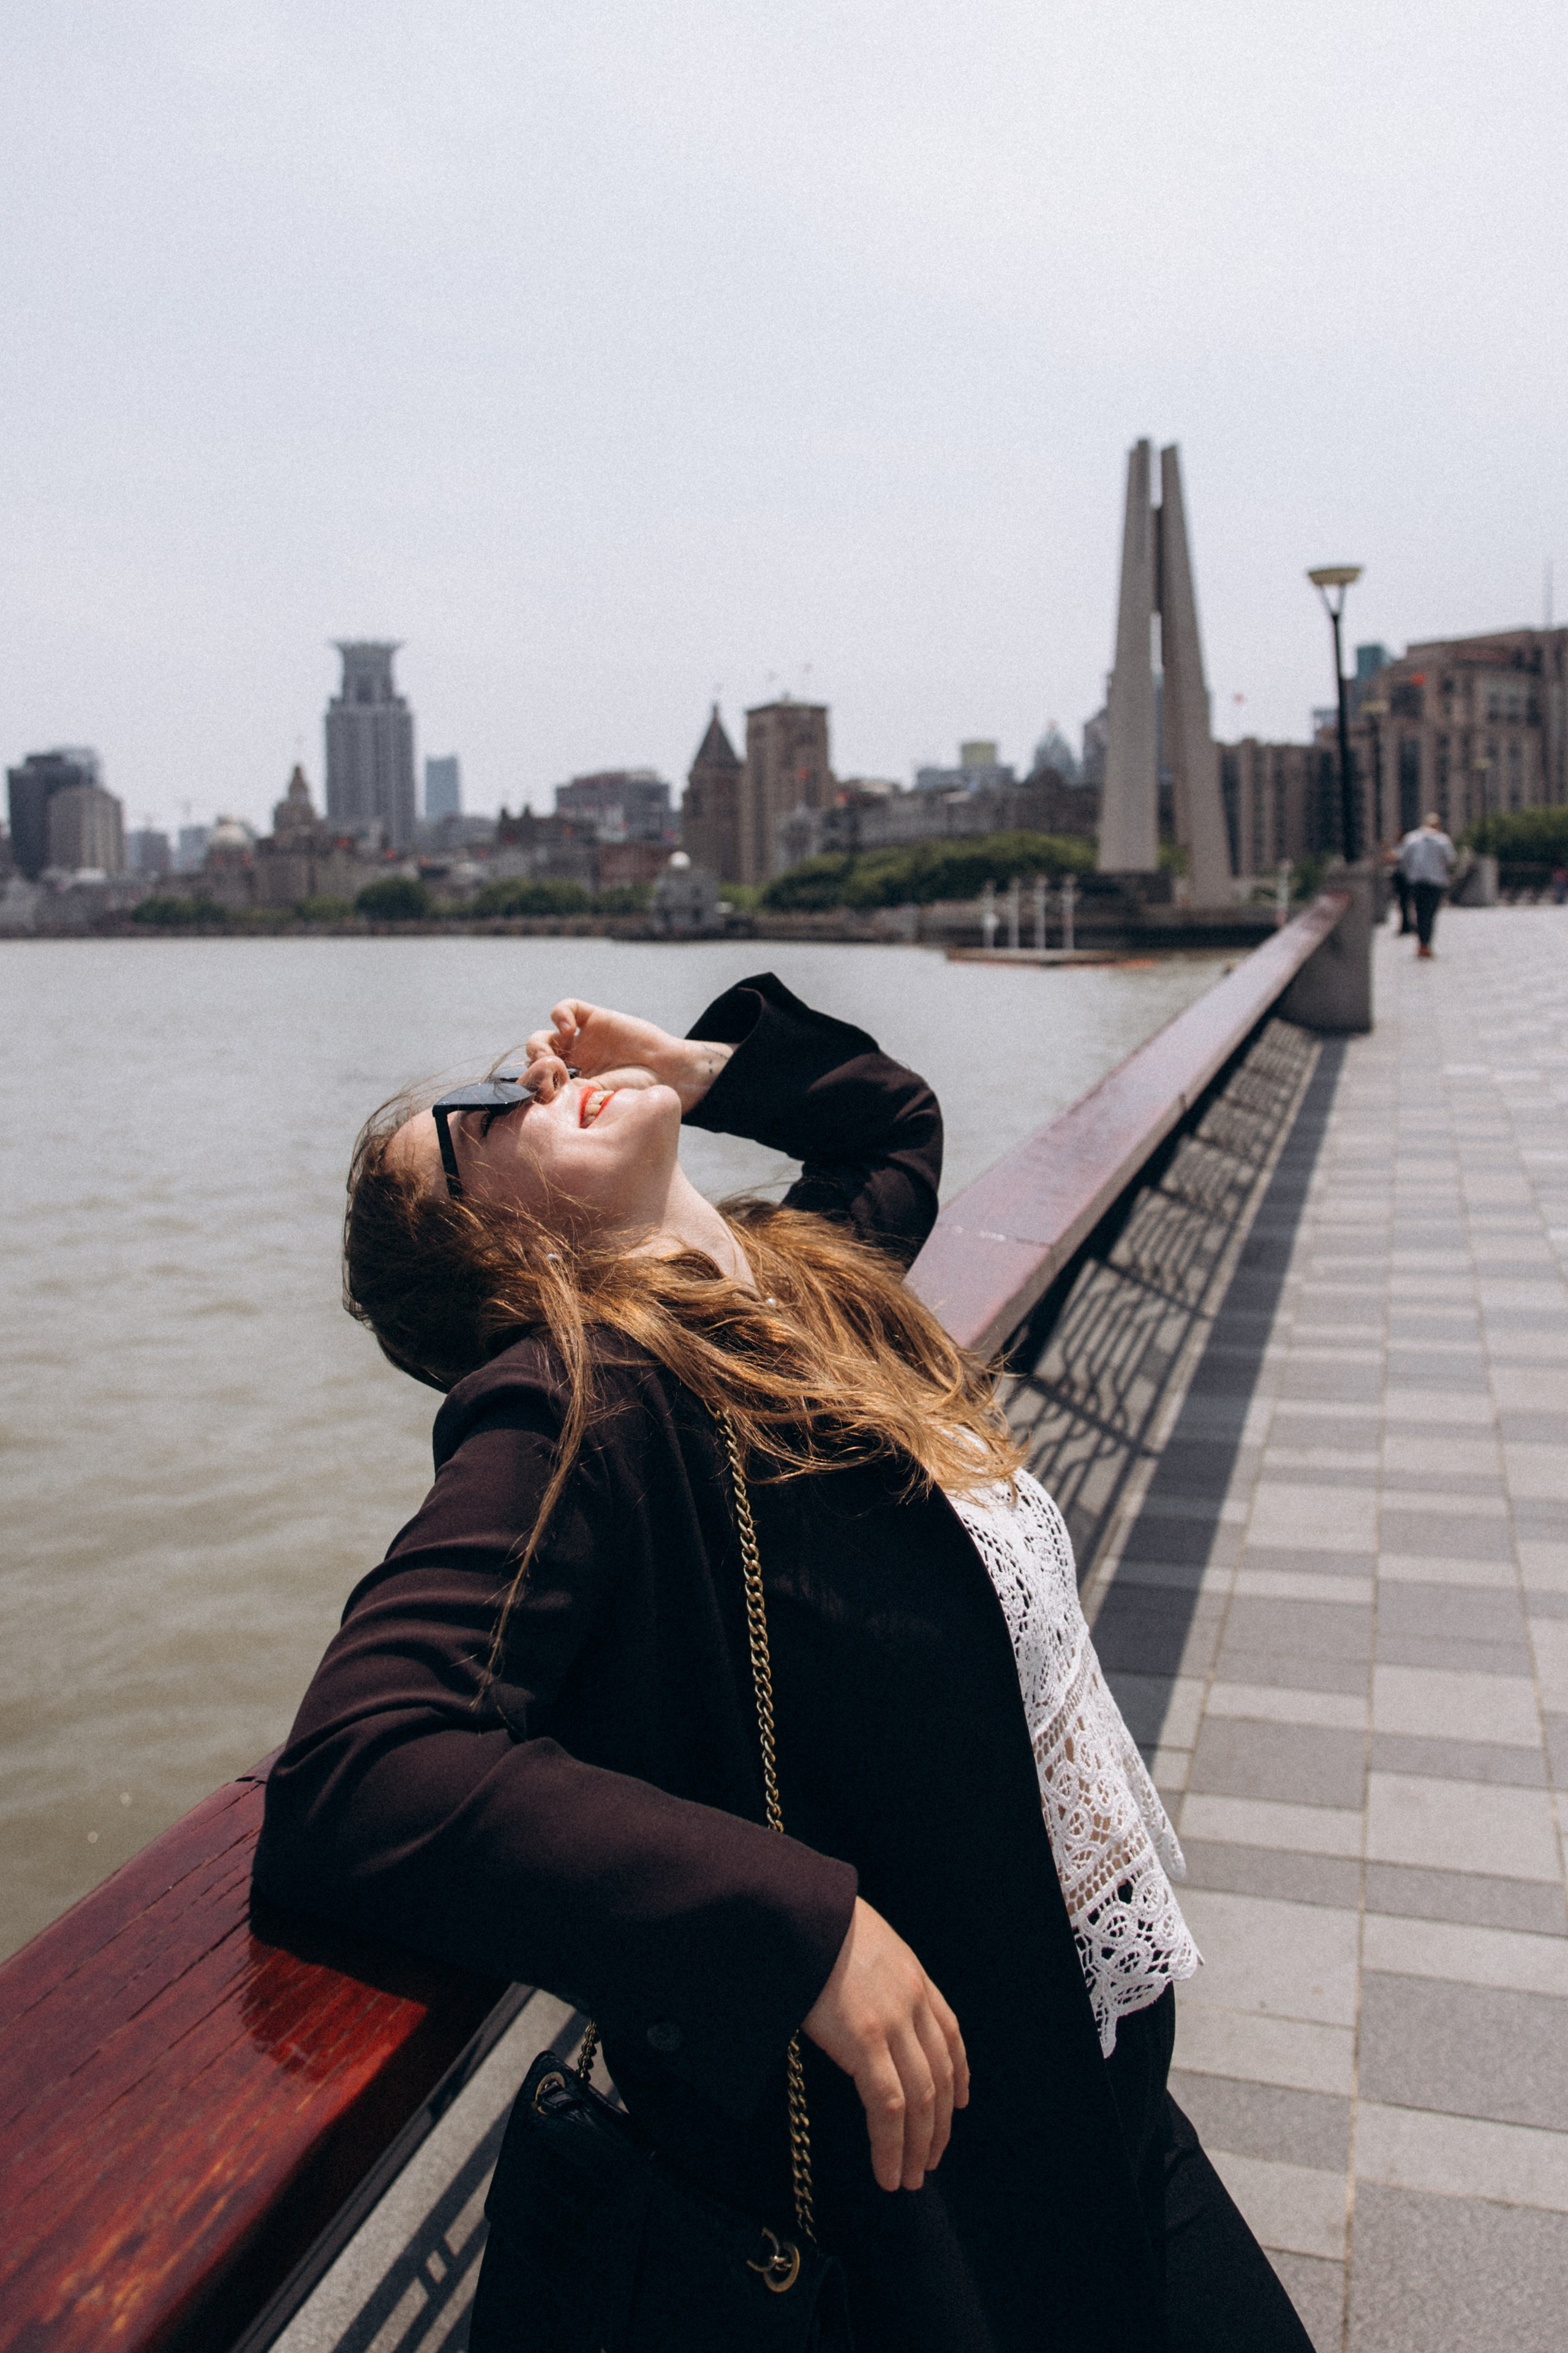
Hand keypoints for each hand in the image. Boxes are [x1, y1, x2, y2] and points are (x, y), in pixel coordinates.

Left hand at [524, 1000, 732, 1112]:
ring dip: (538, 1046)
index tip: (538, 1094)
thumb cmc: (636, 1095)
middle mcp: (571, 1066)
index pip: (536, 1084)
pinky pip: (565, 1009)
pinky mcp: (592, 1019)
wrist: (668, 1076)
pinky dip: (560, 1015)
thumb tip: (535, 1091)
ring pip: (543, 1037)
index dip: (530, 1086)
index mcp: (568, 1090)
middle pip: (534, 1062)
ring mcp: (580, 1042)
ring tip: (549, 1056)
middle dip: (533, 1068)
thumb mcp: (594, 1102)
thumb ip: (564, 1095)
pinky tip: (568, 1029)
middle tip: (545, 1075)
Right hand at [802, 1898, 967, 2192]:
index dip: (957, 2073)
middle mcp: (912, 1999)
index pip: (949, 2033)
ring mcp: (892, 2021)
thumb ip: (872, 1977)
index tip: (958, 2103)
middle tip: (930, 2160)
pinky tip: (887, 2171)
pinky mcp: (866, 2040)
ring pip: (920, 2099)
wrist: (797, 1908)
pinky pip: (888, 2106)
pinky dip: (891, 2145)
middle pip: (939, 2075)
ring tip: (908, 2178)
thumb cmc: (813, 1924)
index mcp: (911, 1975)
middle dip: (937, 2124)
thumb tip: (858, 2005)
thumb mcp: (860, 1943)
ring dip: (917, 2146)